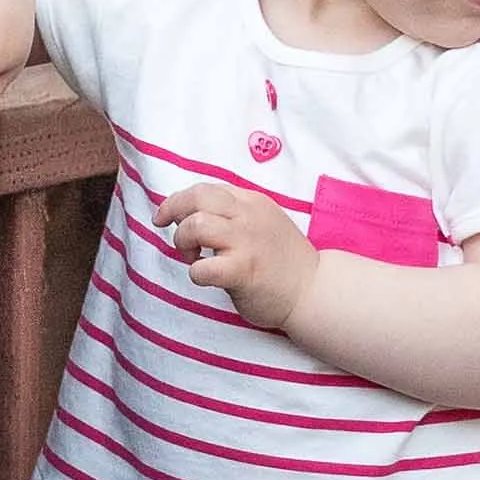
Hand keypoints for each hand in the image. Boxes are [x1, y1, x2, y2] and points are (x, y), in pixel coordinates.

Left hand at [157, 182, 317, 331]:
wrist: (313, 290)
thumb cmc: (283, 261)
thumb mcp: (264, 221)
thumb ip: (235, 213)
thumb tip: (194, 211)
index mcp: (251, 202)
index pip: (205, 189)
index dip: (178, 201)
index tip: (166, 216)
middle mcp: (248, 216)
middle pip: (196, 198)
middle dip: (174, 214)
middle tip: (175, 235)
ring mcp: (246, 243)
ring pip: (195, 226)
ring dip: (183, 242)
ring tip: (194, 257)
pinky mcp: (242, 271)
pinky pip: (203, 268)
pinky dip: (195, 273)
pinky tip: (205, 277)